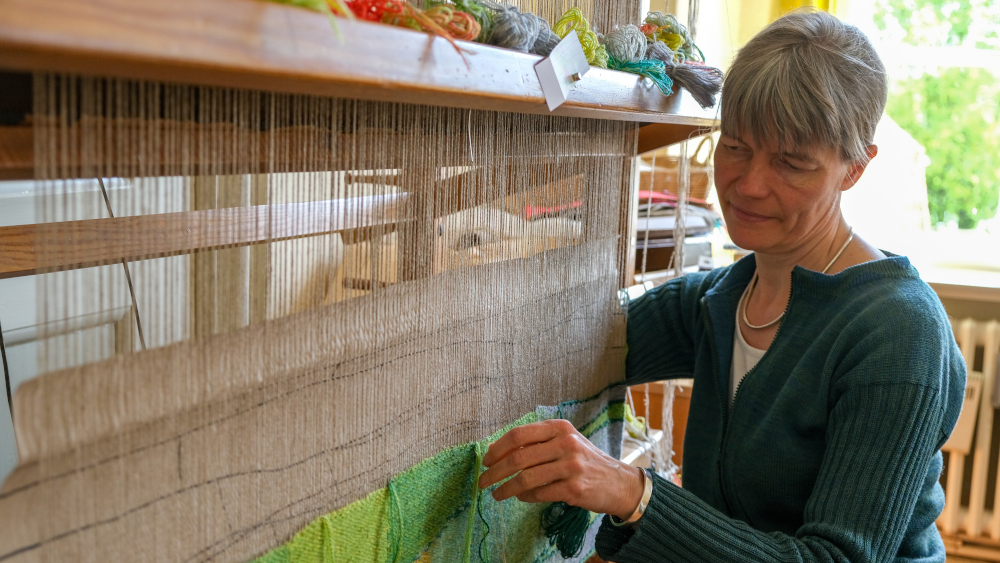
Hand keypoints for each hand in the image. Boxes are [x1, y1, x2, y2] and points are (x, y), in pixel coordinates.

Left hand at [477, 419, 645, 518]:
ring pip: (526, 478)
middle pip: (519, 457)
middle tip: (483, 481)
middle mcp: (566, 443)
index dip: (498, 448)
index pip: (519, 434)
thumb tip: (498, 452)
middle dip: (496, 472)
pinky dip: (525, 497)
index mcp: (560, 427)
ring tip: (497, 494)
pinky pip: (539, 493)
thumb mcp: (565, 442)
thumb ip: (537, 443)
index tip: (486, 460)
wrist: (619, 482)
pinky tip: (520, 497)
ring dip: (506, 488)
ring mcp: (571, 466)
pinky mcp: (574, 488)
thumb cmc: (586, 461)